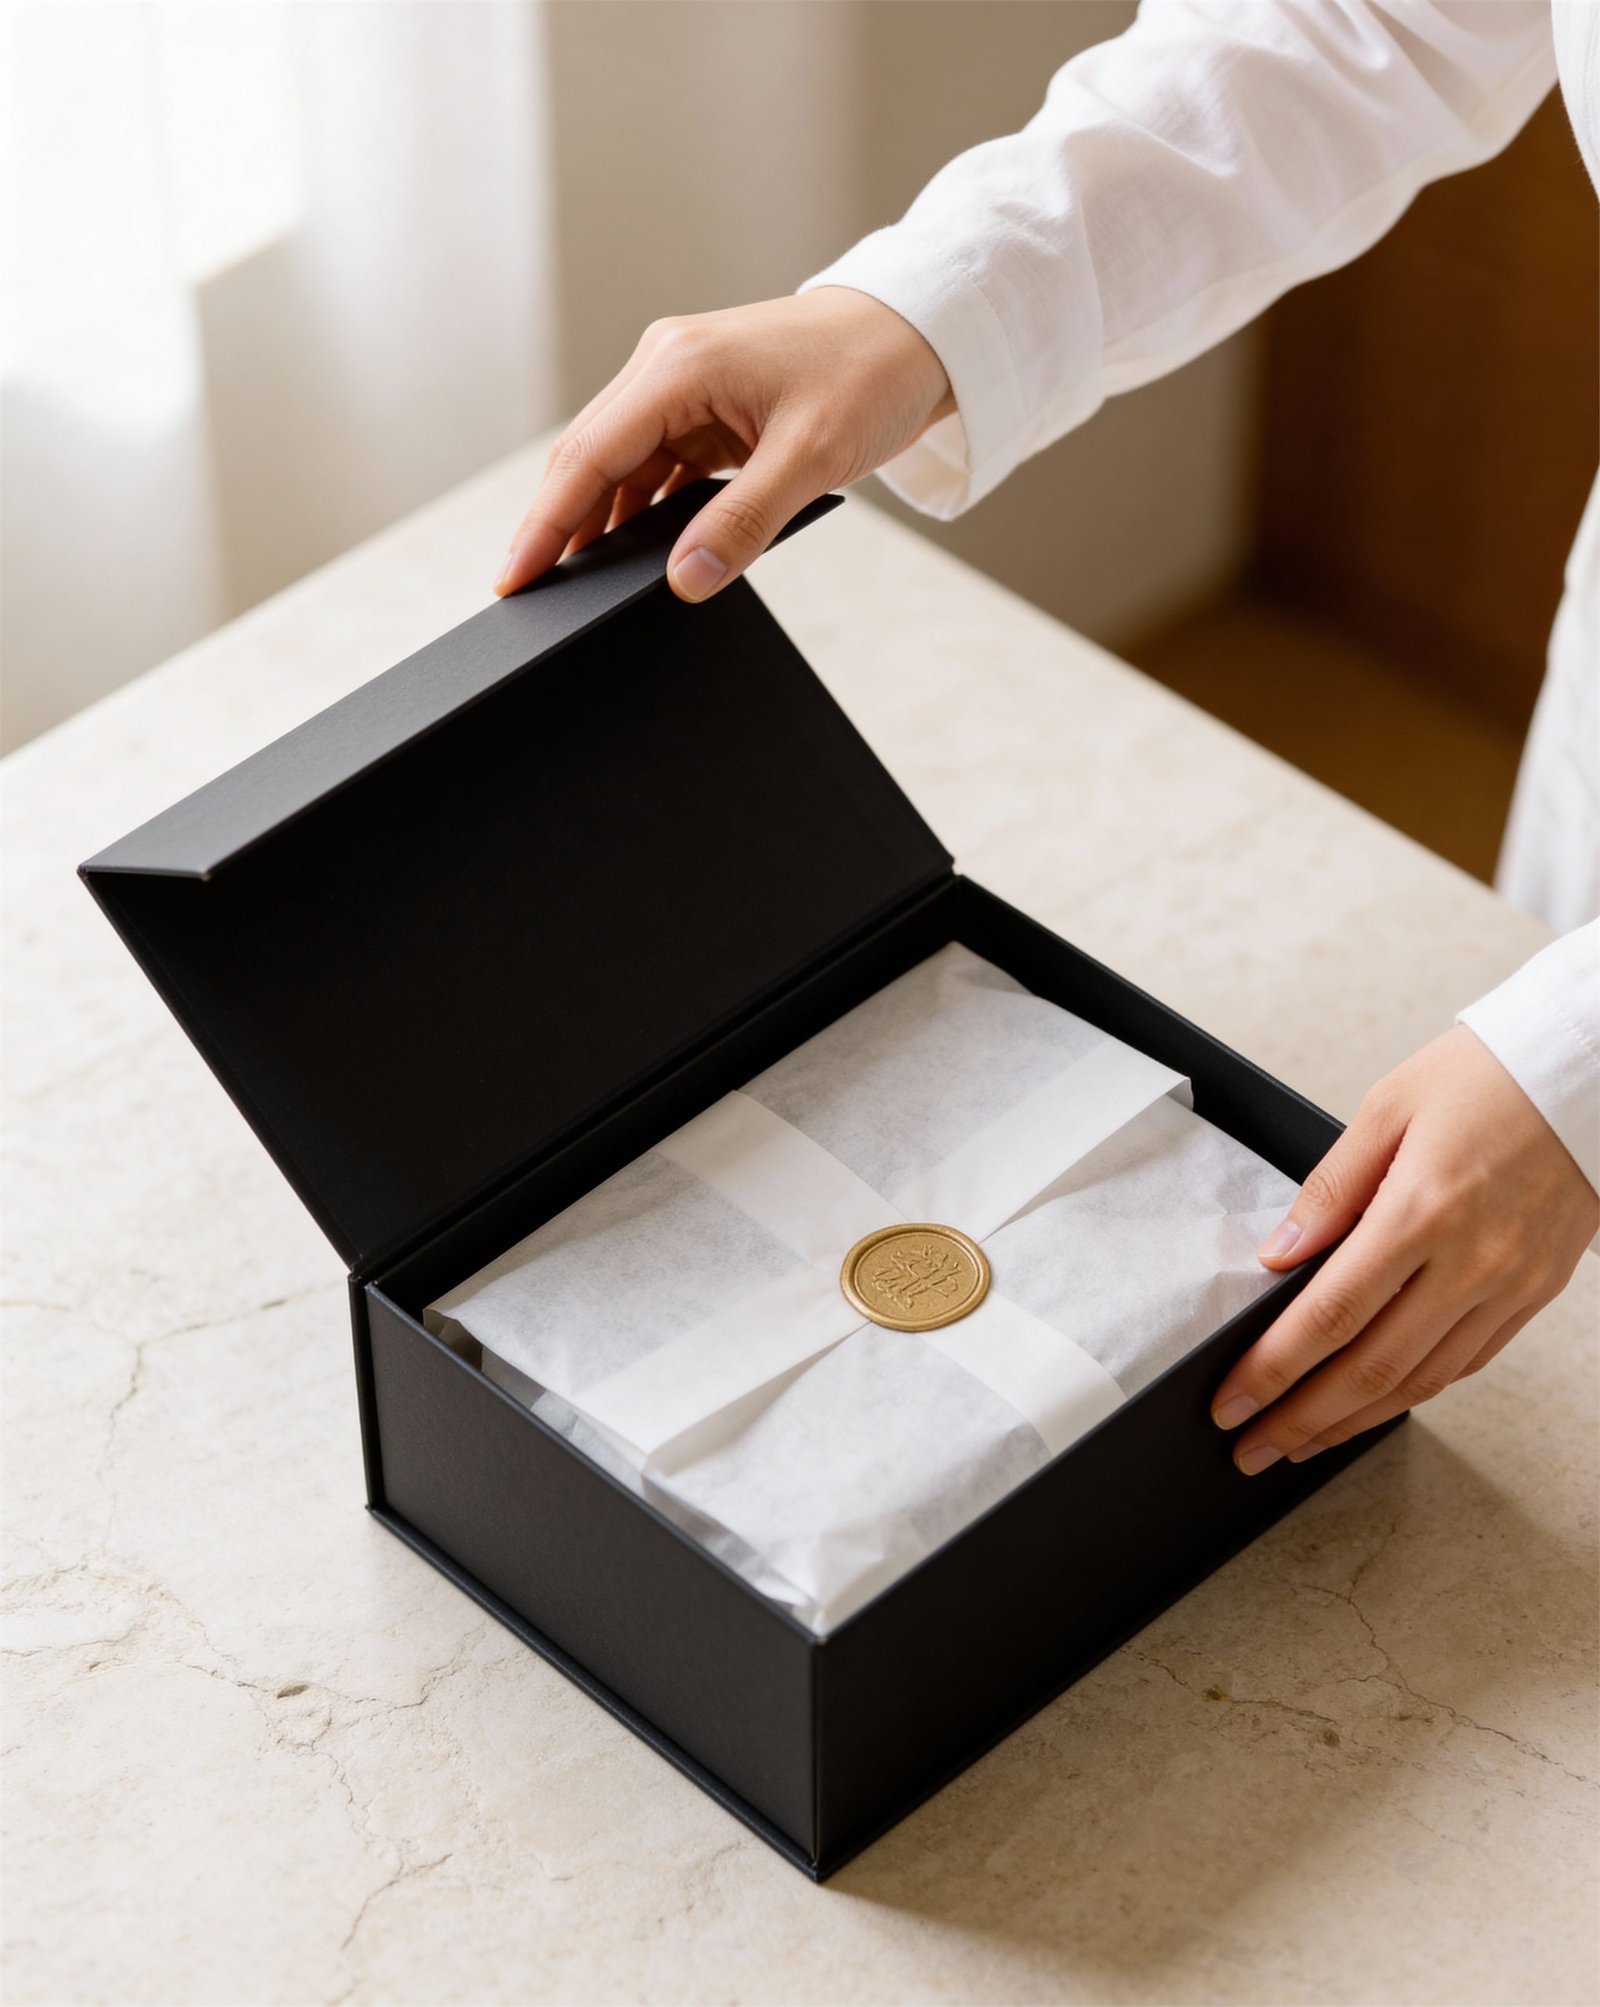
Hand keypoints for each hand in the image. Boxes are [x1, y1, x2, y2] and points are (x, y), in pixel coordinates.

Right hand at [494, 288, 953, 600]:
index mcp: (676, 369)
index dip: (544, 525)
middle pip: (586, 460)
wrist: (915, 335)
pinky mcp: (702, 408)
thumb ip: (743, 524)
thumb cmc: (868, 378)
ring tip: (576, 589)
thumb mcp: (810, 459)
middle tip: (529, 598)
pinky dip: (639, 511)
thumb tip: (683, 582)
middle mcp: (664, 369)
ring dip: (598, 523)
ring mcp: (680, 387)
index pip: (587, 457)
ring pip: (616, 466)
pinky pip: (653, 467)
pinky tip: (632, 557)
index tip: (512, 580)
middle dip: (555, 528)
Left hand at [1212, 1025, 1596, 1470]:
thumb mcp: (1387, 1108)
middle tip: (1251, 1449)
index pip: (1330, 1315)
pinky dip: (1413, 1395)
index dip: (1274, 1370)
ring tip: (1300, 1442)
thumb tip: (1277, 1256)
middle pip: (1371, 1368)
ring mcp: (1510, 1286)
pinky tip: (1372, 1406)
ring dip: (1353, 1422)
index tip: (1230, 1402)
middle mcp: (1471, 1262)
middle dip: (1302, 1418)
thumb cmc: (1488, 1077)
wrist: (1591, 1073)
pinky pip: (1467, 1364)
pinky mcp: (1536, 1293)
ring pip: (1421, 1382)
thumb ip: (1327, 1190)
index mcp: (1422, 1211)